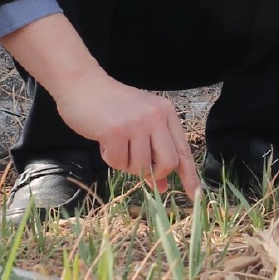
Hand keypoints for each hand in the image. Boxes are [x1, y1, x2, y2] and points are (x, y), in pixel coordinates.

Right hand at [0, 14, 201, 196]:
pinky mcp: (116, 130)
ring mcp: (136, 123)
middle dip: (154, 173)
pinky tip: (104, 139)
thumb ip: (153, 152)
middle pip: (168, 163)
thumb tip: (163, 186)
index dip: (190, 176)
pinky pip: (117, 162)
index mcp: (166, 113)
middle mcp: (156, 116)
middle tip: (138, 166)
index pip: (183, 150)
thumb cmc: (111, 107)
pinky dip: (109, 157)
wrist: (82, 83)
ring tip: (116, 143)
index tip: (196, 195)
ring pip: (141, 166)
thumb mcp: (138, 124)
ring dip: (125, 163)